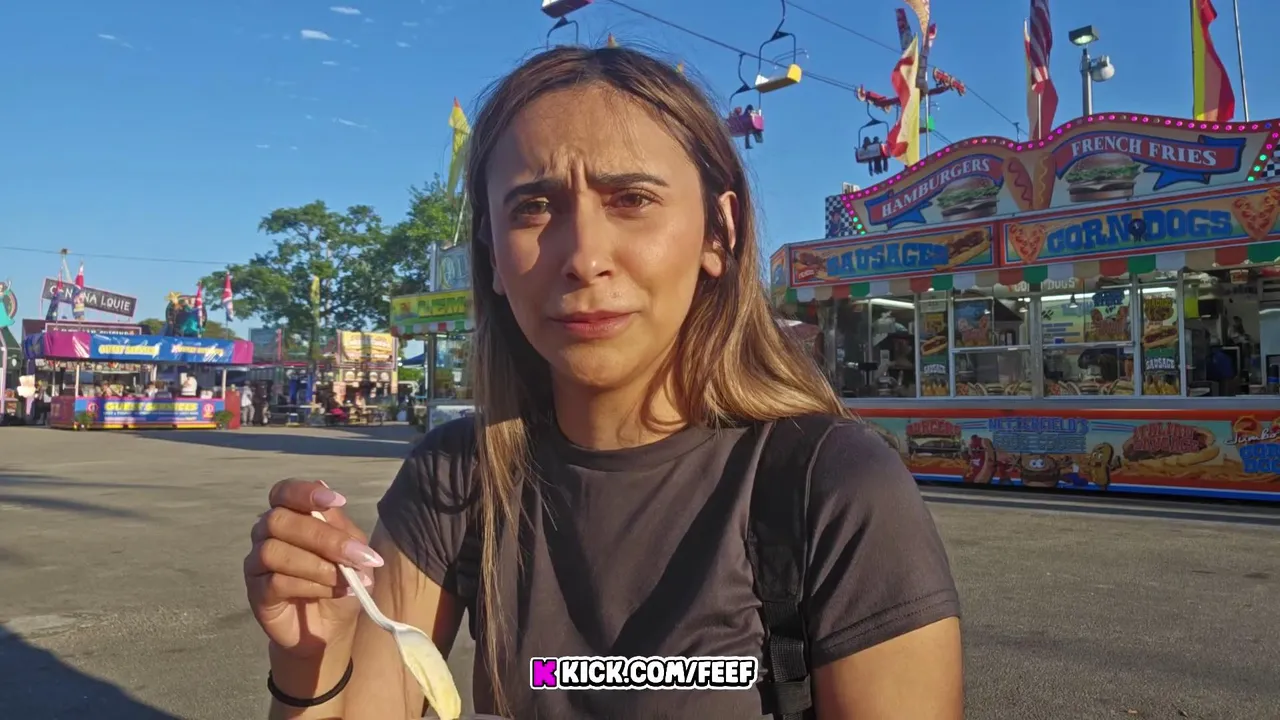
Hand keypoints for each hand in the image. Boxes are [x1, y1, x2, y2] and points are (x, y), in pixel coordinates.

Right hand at [244, 479, 384, 659]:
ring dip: (318, 565)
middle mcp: (266, 534)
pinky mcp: (256, 593)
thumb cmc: (341, 580)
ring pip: (275, 551)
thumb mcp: (351, 550)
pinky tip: (334, 592)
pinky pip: (276, 581)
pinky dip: (311, 585)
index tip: (338, 501)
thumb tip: (325, 486)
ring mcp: (257, 563)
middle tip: (358, 556)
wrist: (332, 626)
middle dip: (324, 538)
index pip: (284, 492)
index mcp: (290, 515)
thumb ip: (339, 525)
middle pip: (280, 521)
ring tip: (347, 580)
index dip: (305, 492)